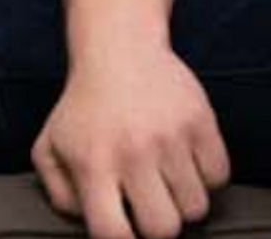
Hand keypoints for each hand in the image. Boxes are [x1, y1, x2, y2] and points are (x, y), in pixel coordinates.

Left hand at [32, 48, 231, 238]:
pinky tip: (183, 158)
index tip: (124, 229)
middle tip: (148, 203)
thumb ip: (61, 195)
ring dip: (182, 201)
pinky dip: (205, 177)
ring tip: (164, 178)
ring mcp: (170, 136)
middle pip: (164, 229)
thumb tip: (90, 225)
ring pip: (196, 208)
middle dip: (157, 225)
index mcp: (92, 162)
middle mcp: (133, 151)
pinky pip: (219, 179)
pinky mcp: (201, 122)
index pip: (113, 233)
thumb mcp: (51, 148)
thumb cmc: (83, 108)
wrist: (117, 50)